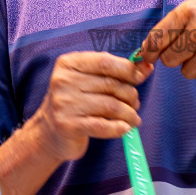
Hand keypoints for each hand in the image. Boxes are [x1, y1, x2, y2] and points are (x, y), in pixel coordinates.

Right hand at [30, 52, 151, 161]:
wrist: (48, 132)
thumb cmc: (76, 102)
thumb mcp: (90, 81)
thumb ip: (115, 72)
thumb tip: (147, 66)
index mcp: (69, 63)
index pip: (105, 62)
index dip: (128, 69)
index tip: (142, 76)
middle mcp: (63, 81)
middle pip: (110, 84)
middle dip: (130, 94)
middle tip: (135, 103)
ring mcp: (64, 104)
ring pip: (110, 105)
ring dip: (129, 113)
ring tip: (133, 118)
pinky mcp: (68, 126)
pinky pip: (103, 126)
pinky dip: (119, 128)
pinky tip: (124, 128)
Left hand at [137, 0, 195, 87]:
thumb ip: (175, 24)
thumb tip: (147, 49)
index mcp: (189, 11)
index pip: (155, 39)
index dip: (149, 51)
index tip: (149, 57)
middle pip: (167, 60)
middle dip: (177, 57)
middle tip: (194, 48)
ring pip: (185, 72)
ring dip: (195, 66)